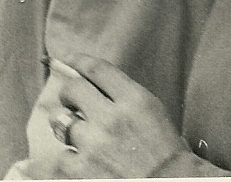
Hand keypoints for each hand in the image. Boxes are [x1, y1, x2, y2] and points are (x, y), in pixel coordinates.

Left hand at [24, 54, 201, 178]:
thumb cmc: (171, 161)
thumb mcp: (155, 118)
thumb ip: (124, 98)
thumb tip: (87, 79)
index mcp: (136, 102)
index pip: (96, 69)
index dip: (77, 62)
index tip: (67, 61)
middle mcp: (112, 119)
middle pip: (72, 88)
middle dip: (69, 94)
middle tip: (72, 104)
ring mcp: (94, 145)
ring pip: (60, 121)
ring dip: (66, 128)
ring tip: (81, 140)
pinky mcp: (80, 170)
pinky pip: (59, 156)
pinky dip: (67, 160)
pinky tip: (81, 165)